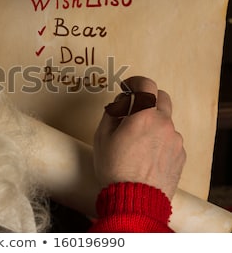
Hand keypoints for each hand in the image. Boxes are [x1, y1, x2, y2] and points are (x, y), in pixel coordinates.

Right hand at [93, 76, 185, 199]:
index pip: (146, 84)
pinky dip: (160, 139)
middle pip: (162, 98)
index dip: (135, 81)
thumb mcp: (102, 137)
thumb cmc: (115, 169)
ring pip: (166, 120)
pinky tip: (146, 153)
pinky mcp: (180, 154)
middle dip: (148, 98)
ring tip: (136, 140)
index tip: (128, 86)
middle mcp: (164, 123)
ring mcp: (175, 140)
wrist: (135, 200)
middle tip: (133, 109)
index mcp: (143, 115)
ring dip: (153, 121)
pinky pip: (170, 138)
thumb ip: (112, 113)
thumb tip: (120, 103)